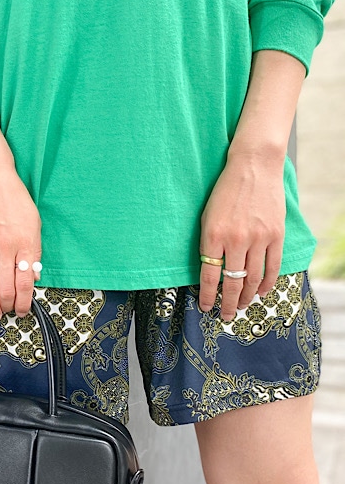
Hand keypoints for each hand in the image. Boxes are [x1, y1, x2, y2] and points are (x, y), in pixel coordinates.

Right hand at [0, 157, 41, 320]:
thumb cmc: (15, 198)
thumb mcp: (34, 223)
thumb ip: (34, 251)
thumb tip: (32, 276)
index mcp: (25, 243)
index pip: (25, 283)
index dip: (24, 302)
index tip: (23, 310)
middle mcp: (5, 247)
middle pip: (7, 288)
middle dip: (9, 307)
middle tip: (9, 314)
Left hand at [198, 148, 285, 319]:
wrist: (253, 168)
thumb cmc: (225, 192)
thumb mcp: (207, 217)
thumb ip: (208, 244)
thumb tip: (210, 272)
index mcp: (213, 236)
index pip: (209, 276)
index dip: (207, 296)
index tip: (206, 307)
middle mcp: (236, 240)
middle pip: (232, 283)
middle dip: (228, 303)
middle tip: (226, 316)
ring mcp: (258, 238)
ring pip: (253, 279)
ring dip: (246, 297)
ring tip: (241, 306)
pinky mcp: (275, 235)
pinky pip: (272, 267)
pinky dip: (266, 284)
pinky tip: (260, 293)